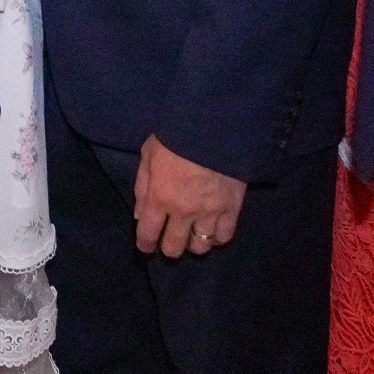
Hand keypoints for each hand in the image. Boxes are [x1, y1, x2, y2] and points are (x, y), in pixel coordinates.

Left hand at [134, 134, 245, 258]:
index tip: (145, 247)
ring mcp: (210, 212)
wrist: (214, 124)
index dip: (145, 245)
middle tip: (170, 241)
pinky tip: (213, 231)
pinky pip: (225, 236)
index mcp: (159, 197)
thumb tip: (141, 216)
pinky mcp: (232, 208)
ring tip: (193, 235)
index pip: (148, 233)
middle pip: (174, 247)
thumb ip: (142, 187)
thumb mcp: (148, 154)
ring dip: (194, 244)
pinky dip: (217, 237)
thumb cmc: (175, 135)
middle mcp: (183, 211)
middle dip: (168, 248)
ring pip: (200, 247)